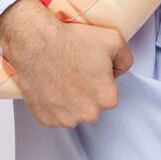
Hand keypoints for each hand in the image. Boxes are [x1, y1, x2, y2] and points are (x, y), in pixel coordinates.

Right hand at [0, 0, 132, 127]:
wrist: (35, 41)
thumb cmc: (71, 40)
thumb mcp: (114, 40)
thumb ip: (125, 60)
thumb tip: (119, 71)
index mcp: (108, 98)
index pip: (109, 94)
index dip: (99, 81)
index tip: (89, 70)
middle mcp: (89, 114)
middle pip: (92, 106)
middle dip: (85, 94)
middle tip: (73, 74)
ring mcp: (66, 119)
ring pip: (73, 113)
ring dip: (69, 102)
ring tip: (60, 80)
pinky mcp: (46, 119)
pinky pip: (53, 117)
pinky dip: (52, 106)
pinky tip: (49, 88)